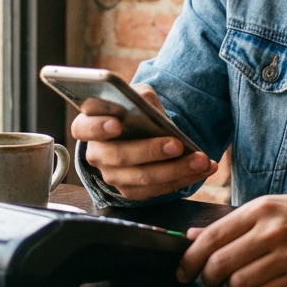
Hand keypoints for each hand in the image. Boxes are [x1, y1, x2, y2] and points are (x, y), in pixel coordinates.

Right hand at [70, 83, 217, 200]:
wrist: (142, 131)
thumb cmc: (136, 110)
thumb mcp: (137, 96)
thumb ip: (140, 98)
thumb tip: (147, 107)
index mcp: (89, 126)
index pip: (83, 128)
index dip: (97, 127)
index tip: (118, 124)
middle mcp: (97, 154)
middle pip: (119, 157)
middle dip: (150, 151)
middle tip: (177, 144)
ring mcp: (113, 176)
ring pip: (142, 178)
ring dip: (176, 170)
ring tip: (202, 160)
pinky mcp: (131, 191)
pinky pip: (157, 190)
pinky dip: (183, 179)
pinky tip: (203, 169)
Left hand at [176, 192, 286, 286]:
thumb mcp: (272, 208)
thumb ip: (233, 224)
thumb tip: (192, 237)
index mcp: (261, 210)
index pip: (211, 238)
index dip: (190, 259)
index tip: (183, 272)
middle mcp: (272, 231)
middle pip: (219, 264)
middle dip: (207, 279)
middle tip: (209, 283)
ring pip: (238, 284)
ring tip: (241, 283)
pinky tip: (268, 284)